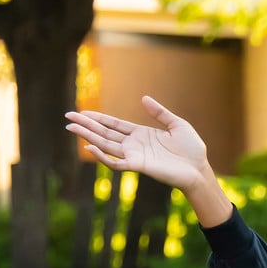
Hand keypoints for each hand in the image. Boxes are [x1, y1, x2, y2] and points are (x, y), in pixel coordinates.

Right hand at [65, 96, 208, 189]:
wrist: (200, 169)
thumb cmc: (192, 149)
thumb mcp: (177, 125)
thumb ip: (160, 112)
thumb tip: (143, 98)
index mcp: (141, 134)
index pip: (114, 124)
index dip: (98, 118)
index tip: (81, 113)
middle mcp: (134, 145)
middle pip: (105, 133)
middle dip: (86, 125)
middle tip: (67, 117)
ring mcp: (135, 155)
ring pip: (106, 145)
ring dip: (88, 137)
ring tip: (72, 127)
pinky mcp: (139, 166)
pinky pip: (116, 162)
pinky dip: (103, 157)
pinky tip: (90, 147)